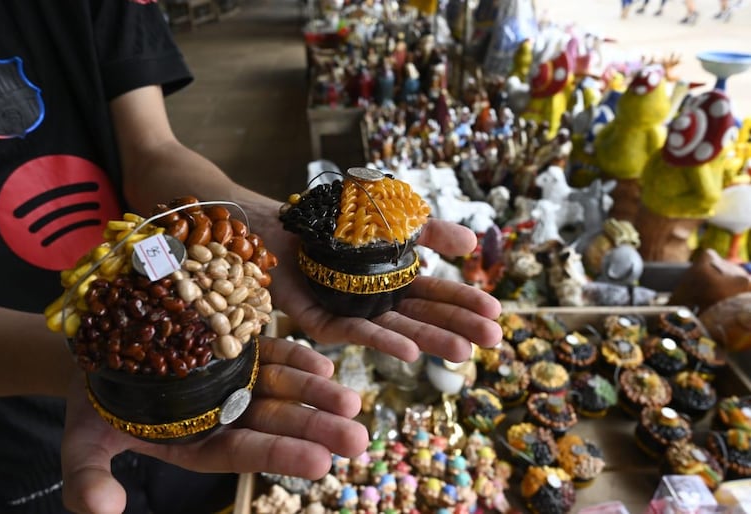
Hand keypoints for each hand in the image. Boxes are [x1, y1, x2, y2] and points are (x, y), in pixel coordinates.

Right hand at [61, 337, 367, 513]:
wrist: (100, 351)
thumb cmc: (94, 402)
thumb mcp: (82, 441)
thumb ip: (90, 480)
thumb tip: (104, 513)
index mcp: (198, 443)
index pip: (245, 452)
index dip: (281, 455)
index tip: (320, 463)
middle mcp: (226, 413)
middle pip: (277, 422)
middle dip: (317, 429)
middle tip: (359, 439)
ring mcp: (237, 379)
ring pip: (284, 388)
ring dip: (318, 393)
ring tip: (353, 401)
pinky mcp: (240, 348)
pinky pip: (273, 353)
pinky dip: (297, 356)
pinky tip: (323, 361)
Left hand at [269, 218, 502, 362]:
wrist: (278, 224)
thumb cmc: (335, 222)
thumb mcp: (392, 220)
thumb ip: (430, 231)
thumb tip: (473, 241)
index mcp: (394, 280)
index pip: (437, 294)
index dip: (465, 302)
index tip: (496, 313)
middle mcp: (377, 301)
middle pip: (423, 316)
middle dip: (458, 326)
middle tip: (493, 339)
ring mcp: (352, 313)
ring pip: (397, 329)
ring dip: (430, 340)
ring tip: (462, 351)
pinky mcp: (323, 321)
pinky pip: (355, 332)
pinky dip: (383, 340)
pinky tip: (410, 351)